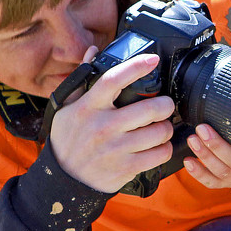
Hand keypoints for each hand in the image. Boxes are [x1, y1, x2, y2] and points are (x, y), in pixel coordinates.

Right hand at [48, 51, 175, 193]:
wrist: (63, 179)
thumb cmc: (68, 139)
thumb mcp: (67, 108)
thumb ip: (83, 80)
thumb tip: (93, 51)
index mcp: (88, 107)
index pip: (113, 80)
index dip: (136, 67)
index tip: (152, 60)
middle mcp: (103, 127)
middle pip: (149, 109)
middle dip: (166, 105)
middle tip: (165, 105)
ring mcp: (115, 149)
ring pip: (159, 132)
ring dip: (167, 128)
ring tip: (162, 127)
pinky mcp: (125, 167)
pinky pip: (159, 154)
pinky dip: (165, 148)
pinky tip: (158, 146)